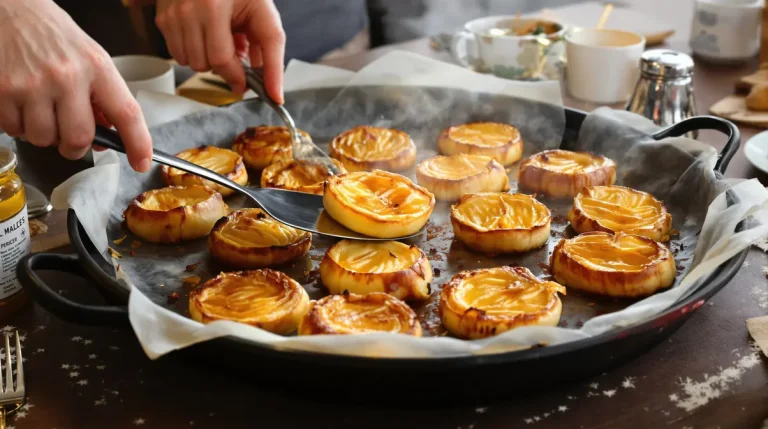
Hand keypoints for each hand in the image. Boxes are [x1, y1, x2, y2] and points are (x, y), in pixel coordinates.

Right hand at [0, 0, 152, 171]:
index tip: (141, 162)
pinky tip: (21, 103)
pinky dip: (18, 124)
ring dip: (43, 134)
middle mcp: (67, 76)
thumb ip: (102, 96)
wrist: (11, 8)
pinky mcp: (3, 90)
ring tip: (41, 109)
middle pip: (79, 138)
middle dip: (75, 146)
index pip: (127, 113)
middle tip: (69, 136)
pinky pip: (14, 130)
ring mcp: (33, 84)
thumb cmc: (53, 35)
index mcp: (97, 67)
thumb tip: (108, 134)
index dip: (138, 143)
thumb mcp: (90, 58)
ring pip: (44, 139)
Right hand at [155, 0, 285, 102]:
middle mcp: (190, 9)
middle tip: (238, 51)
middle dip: (227, 67)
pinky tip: (206, 35)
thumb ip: (269, 51)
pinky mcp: (163, 18)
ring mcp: (173, 13)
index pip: (222, 58)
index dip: (238, 78)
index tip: (248, 88)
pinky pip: (178, 54)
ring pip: (191, 63)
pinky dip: (194, 52)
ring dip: (209, 60)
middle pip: (207, 64)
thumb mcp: (262, 13)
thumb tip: (273, 90)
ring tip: (222, 39)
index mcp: (215, 5)